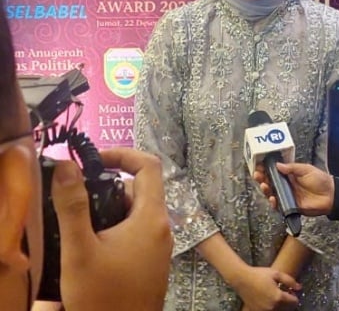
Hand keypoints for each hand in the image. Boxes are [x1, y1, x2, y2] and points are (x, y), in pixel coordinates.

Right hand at [52, 148, 172, 310]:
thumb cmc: (103, 297)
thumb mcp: (80, 249)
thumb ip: (73, 206)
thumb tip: (67, 166)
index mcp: (151, 218)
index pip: (149, 166)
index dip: (122, 154)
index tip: (92, 158)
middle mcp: (161, 229)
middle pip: (138, 190)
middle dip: (106, 187)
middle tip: (74, 197)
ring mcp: (158, 247)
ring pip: (133, 214)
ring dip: (107, 211)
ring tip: (77, 226)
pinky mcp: (150, 263)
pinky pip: (134, 233)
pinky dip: (113, 230)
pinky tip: (88, 246)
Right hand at [232, 266, 299, 310]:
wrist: (241, 279)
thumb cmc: (259, 274)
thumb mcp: (277, 274)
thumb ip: (290, 281)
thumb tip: (299, 288)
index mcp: (278, 298)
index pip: (294, 302)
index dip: (294, 296)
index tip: (290, 291)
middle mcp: (272, 307)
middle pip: (288, 309)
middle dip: (288, 302)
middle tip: (284, 293)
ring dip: (281, 306)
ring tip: (276, 296)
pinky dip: (272, 308)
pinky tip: (269, 299)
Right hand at [254, 163, 333, 215]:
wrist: (330, 195)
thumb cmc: (320, 180)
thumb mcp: (306, 169)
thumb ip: (292, 168)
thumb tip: (278, 165)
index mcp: (290, 176)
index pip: (274, 172)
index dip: (266, 170)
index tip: (259, 166)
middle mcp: (287, 186)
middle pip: (270, 183)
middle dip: (262, 179)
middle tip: (258, 175)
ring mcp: (288, 196)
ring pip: (272, 194)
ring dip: (265, 190)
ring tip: (264, 185)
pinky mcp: (290, 206)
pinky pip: (279, 205)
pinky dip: (274, 202)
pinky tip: (272, 198)